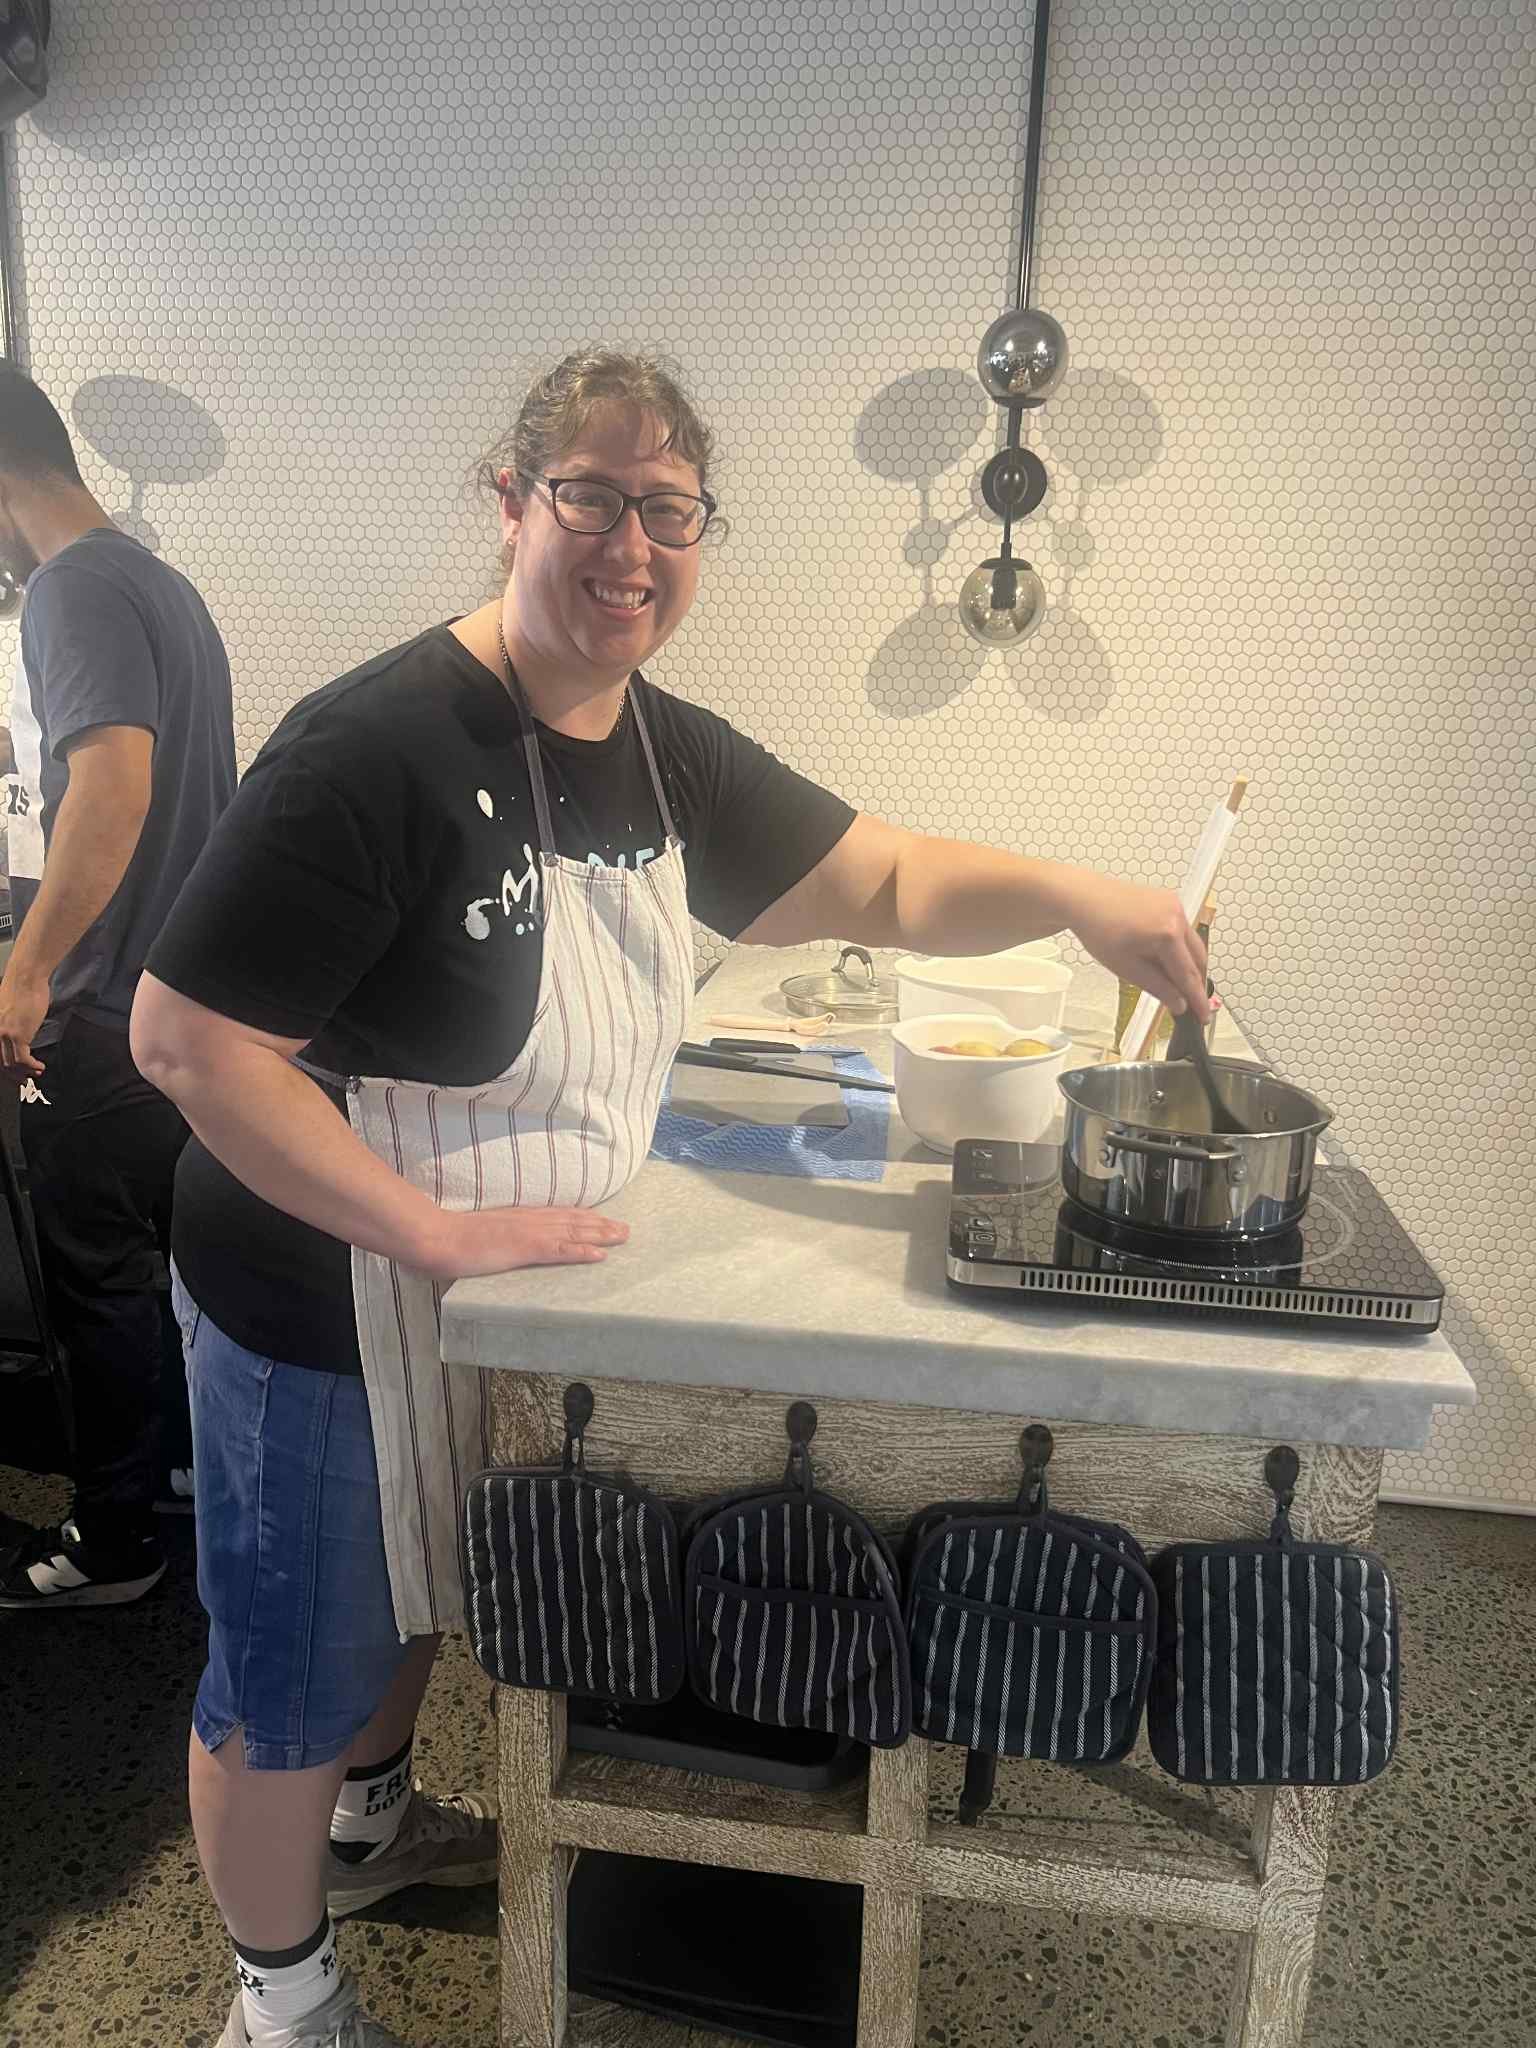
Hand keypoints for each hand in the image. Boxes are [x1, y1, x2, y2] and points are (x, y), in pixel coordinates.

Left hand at [0, 970, 48, 1081]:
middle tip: (23, 1080)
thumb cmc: (21, 988)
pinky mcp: (18, 1035)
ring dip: (24, 1072)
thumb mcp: (8, 1010)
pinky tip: (39, 1066)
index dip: (3, 1068)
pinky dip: (32, 1066)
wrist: (26, 977)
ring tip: (35, 1073)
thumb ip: (8, 1025)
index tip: (12, 1074)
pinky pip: (23, 1059)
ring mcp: (3, 1034)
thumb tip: (18, 1037)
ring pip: (10, 1064)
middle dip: (12, 1075)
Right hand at [416, 1202, 630, 1281]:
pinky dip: (582, 1251)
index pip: (560, 1214)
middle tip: (625, 1229)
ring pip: (573, 1232)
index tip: (604, 1220)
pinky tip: (600, 1255)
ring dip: (601, 1235)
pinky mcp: (524, 1248)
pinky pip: (559, 1251)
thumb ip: (499, 1237)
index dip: (585, 1217)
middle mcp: (530, 1220)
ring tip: (622, 1237)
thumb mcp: (483, 1232)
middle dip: (601, 1224)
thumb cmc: (452, 1238)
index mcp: (520, 1216)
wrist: (437, 1237)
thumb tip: (503, 1245)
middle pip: (573, 1220)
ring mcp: (528, 1233)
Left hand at [1061, 875, 1210, 1018]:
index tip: (1203, 1016)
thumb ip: (1158, 988)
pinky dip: (1179, 946)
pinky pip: (1183, 929)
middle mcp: (1178, 916)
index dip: (1197, 999)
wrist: (1084, 899)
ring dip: (1187, 964)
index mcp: (1168, 934)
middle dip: (1195, 982)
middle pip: (1197, 959)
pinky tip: (1163, 958)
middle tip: (1190, 1003)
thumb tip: (1179, 1004)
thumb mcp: (1127, 968)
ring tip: (1172, 981)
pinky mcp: (1170, 900)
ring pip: (1192, 943)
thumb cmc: (1099, 930)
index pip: (1189, 975)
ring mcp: (1175, 905)